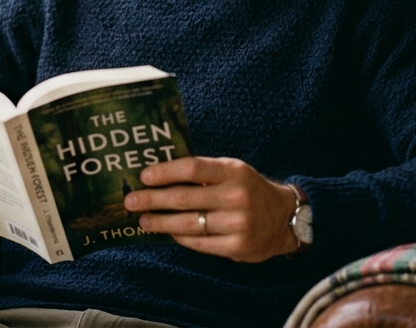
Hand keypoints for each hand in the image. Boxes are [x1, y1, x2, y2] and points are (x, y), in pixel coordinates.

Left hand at [124, 156, 298, 262]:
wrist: (284, 218)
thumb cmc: (248, 189)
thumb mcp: (232, 171)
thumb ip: (203, 171)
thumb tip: (159, 173)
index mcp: (233, 171)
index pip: (193, 168)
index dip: (165, 172)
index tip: (144, 176)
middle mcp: (237, 196)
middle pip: (184, 198)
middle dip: (153, 200)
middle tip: (131, 201)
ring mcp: (238, 223)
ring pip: (188, 223)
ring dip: (161, 222)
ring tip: (143, 221)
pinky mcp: (237, 246)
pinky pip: (199, 242)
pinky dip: (180, 237)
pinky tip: (168, 233)